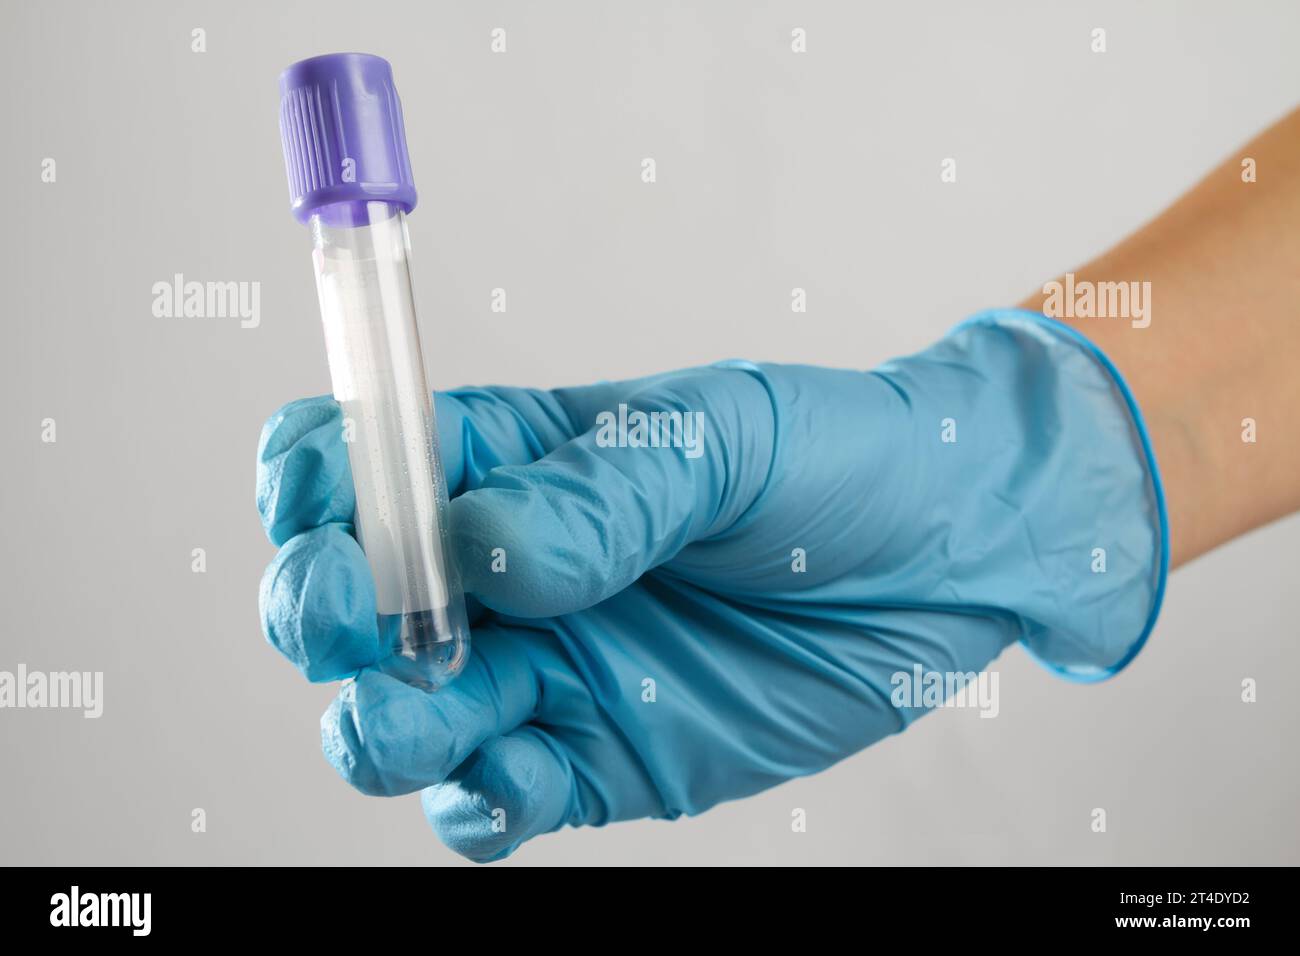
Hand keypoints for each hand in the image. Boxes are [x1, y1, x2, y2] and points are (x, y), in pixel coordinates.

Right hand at [256, 310, 1163, 861]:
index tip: (329, 506)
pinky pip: (494, 799)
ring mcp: (546, 670)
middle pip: (343, 602)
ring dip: (387, 720)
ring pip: (397, 716)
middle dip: (324, 612)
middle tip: (371, 616)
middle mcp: (506, 573)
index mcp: (512, 463)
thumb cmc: (839, 461)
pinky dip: (477, 802)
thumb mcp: (724, 437)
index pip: (354, 462)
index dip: (313, 482)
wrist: (952, 556)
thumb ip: (602, 489)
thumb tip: (481, 547)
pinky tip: (515, 773)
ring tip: (459, 694)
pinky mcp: (598, 757)